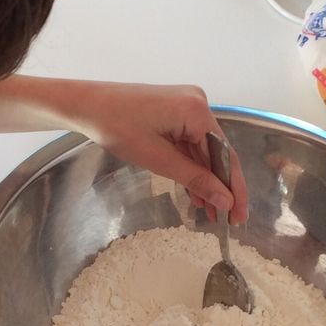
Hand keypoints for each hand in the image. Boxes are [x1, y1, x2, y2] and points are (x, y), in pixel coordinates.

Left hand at [65, 82, 248, 223]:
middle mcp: (198, 104)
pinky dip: (191, 167)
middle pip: (217, 153)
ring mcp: (186, 106)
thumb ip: (195, 179)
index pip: (226, 155)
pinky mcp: (174, 112)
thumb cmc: (116, 128)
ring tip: (210, 213)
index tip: (239, 216)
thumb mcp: (157, 159)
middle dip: (220, 187)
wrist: (86, 105)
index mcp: (197, 111)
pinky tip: (195, 193)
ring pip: (203, 151)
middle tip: (227, 221)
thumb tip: (225, 200)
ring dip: (205, 180)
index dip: (234, 188)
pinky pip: (189, 143)